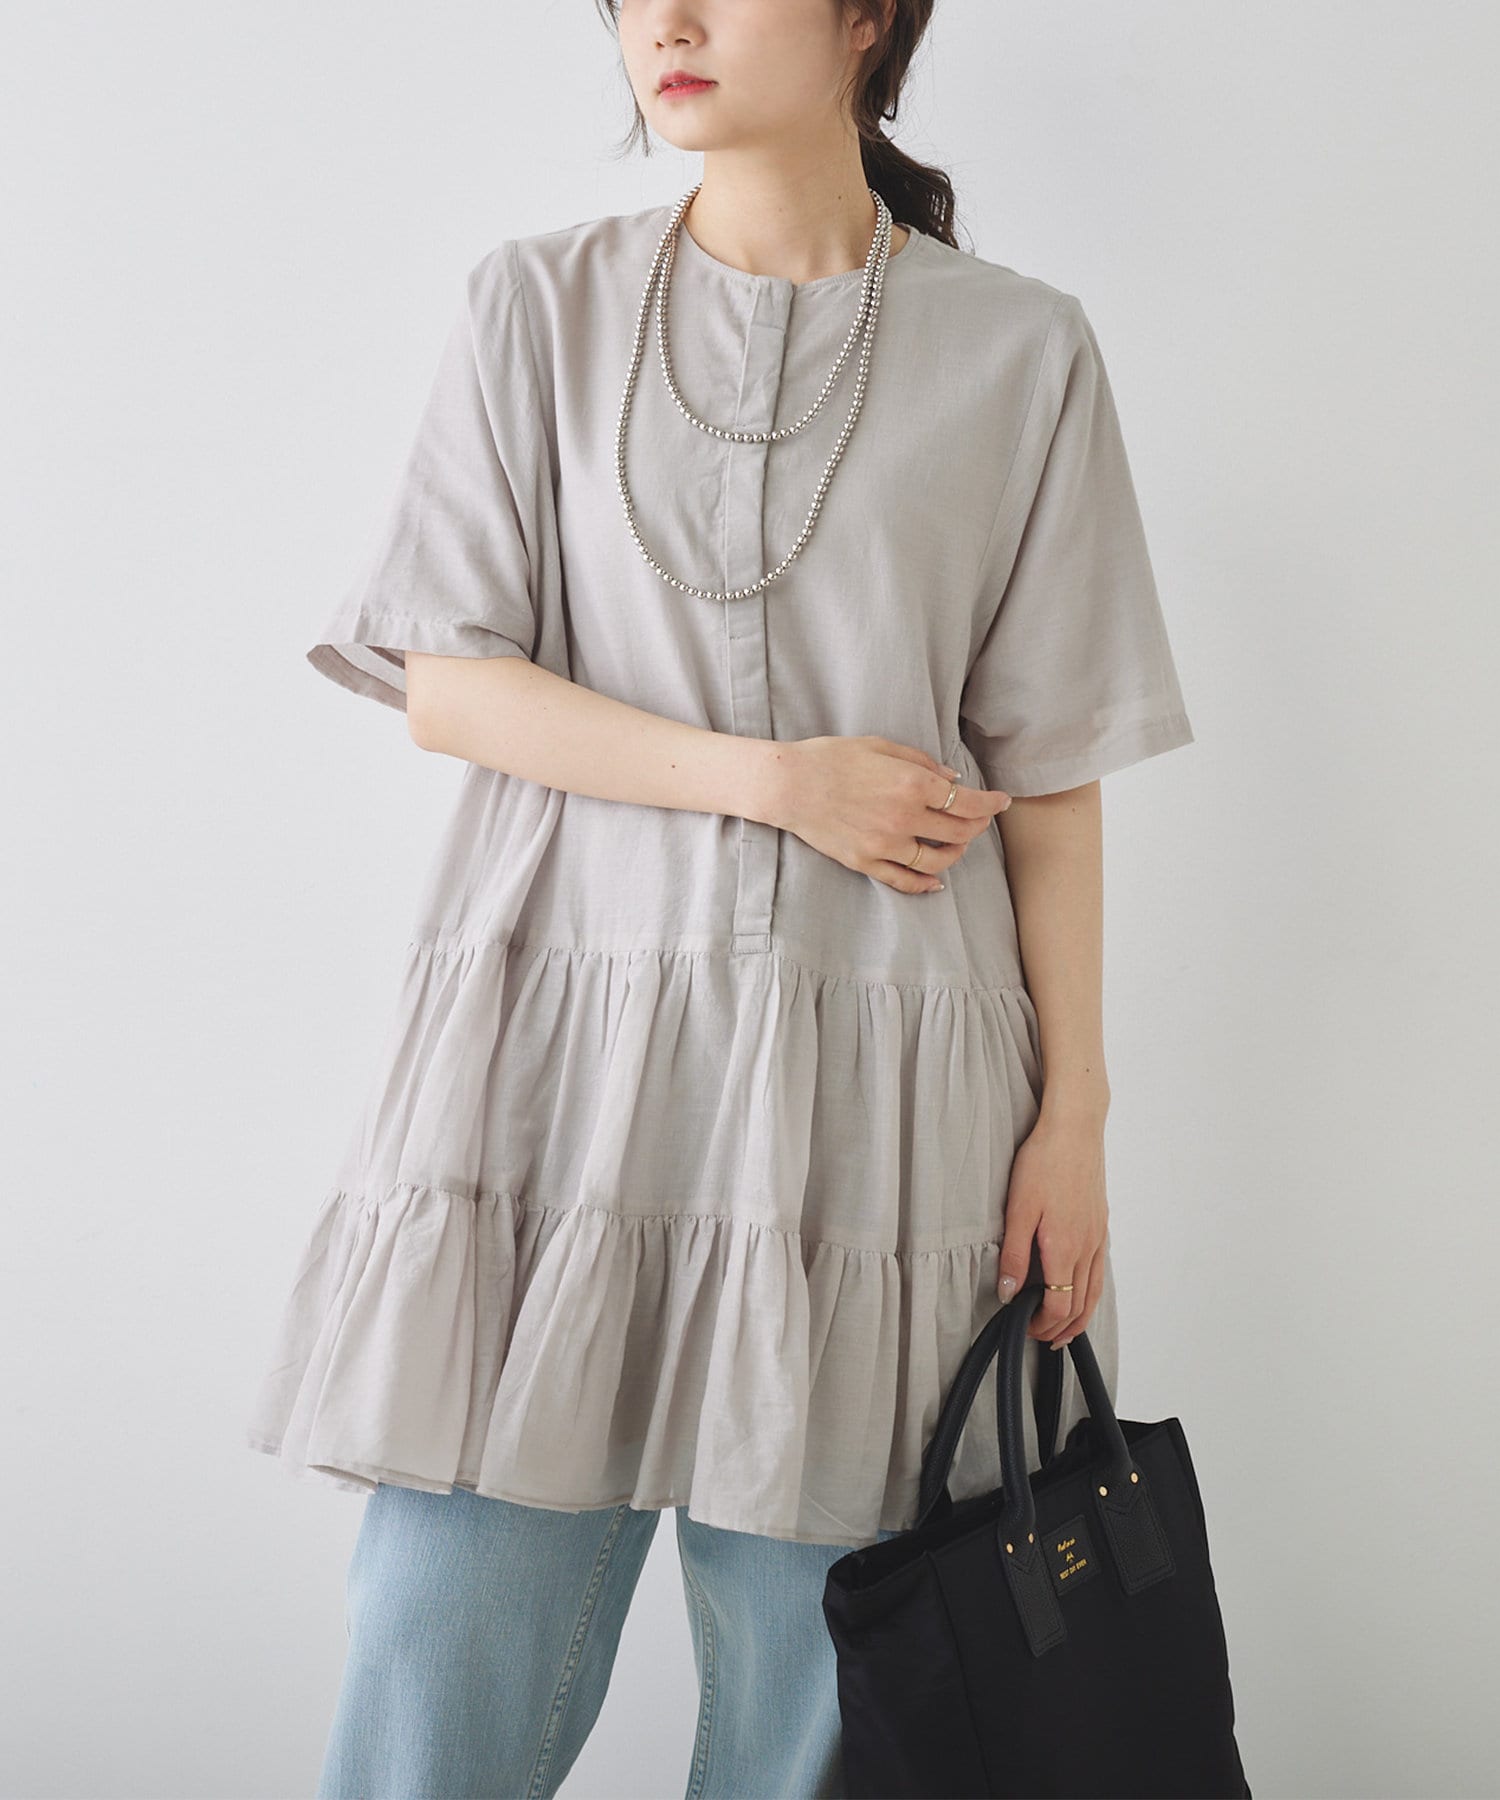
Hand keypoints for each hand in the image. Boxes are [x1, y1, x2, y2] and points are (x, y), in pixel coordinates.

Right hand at [763, 736, 1011, 893]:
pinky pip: (905, 881)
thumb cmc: (832, 757)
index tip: (1002, 802)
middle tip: (981, 820)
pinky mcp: (866, 862)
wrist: (789, 784)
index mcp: (912, 783)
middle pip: (960, 833)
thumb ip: (922, 762)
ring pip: (938, 861)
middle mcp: (904, 817)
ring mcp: (886, 845)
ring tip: (957, 846)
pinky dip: (926, 884)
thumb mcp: (881, 746)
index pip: (968, 801)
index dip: (992, 803)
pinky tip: (936, 881)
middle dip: (978, 826)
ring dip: (955, 854)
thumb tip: (952, 778)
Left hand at [995, 1110, 1108, 1347]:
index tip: (1026, 1329)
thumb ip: (1014, 1254)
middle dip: (1063, 1329)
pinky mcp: (1101, 1223)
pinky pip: (1100, 1269)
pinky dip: (1091, 1290)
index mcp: (1065, 1248)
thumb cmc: (1044, 1162)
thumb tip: (1008, 1292)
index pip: (1060, 1306)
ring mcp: (1098, 1236)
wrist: (1074, 1129)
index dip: (1043, 1325)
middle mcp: (1087, 1247)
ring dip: (1081, 1315)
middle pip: (1081, 1305)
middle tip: (1044, 1339)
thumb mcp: (1018, 1208)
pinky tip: (1081, 1287)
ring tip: (1066, 1328)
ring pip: (1095, 1290)